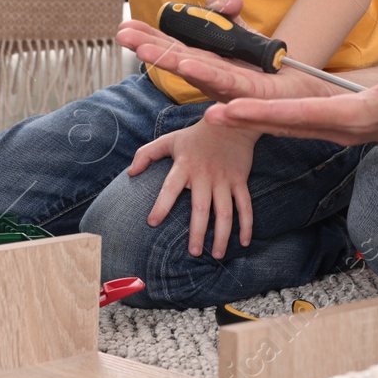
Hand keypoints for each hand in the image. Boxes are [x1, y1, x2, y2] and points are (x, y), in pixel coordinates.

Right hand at [116, 18, 334, 103]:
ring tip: (146, 51)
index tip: (125, 28)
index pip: (173, 47)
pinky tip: (188, 64)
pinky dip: (205, 73)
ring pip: (197, 71)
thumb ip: (226, 9)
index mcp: (206, 63)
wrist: (302, 90)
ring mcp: (230, 87)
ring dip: (170, 61)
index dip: (150, 38)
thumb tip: (224, 2)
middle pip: (177, 58)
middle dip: (150, 47)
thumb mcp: (240, 29)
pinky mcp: (252, 93)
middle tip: (123, 35)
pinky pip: (227, 81)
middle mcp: (212, 77)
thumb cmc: (264, 64)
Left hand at [128, 119, 259, 258]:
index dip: (161, 205)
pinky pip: (245, 206)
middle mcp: (205, 175)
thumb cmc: (196, 135)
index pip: (170, 188)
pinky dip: (247, 225)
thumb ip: (147, 154)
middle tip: (193, 252)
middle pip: (201, 208)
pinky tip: (244, 242)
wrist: (231, 122)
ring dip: (222, 235)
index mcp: (185, 166)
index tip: (152, 223)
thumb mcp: (169, 139)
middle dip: (197, 232)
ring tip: (216, 255)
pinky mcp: (240, 181)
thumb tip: (130, 173)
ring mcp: (224, 179)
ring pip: (225, 212)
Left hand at [206, 51, 377, 152]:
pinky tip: (236, 105)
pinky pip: (287, 118)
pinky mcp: (330, 121)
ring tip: (208, 105)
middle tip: (202, 109)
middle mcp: (336, 127)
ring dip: (243, 114)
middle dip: (239, 114)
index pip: (300, 116)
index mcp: (354, 118)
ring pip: (278, 121)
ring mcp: (332, 126)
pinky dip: (260, 112)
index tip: (230, 109)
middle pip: (278, 121)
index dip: (264, 114)